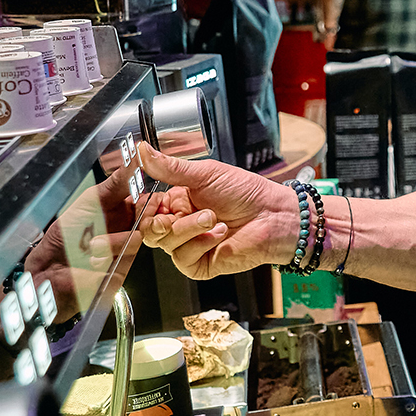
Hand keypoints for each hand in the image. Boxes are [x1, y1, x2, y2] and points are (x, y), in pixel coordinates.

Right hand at [136, 144, 298, 278]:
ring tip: (214, 218)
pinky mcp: (199, 264)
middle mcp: (180, 224)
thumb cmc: (245, 192)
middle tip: (178, 214)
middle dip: (162, 222)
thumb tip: (143, 151)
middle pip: (150, 230)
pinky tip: (220, 234)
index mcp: (177, 201)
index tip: (150, 202)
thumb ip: (170, 167)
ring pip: (166, 243)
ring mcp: (189, 245)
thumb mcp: (205, 174)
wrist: (273, 214)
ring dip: (191, 228)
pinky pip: (183, 258)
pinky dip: (201, 244)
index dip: (145, 208)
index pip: (146, 209)